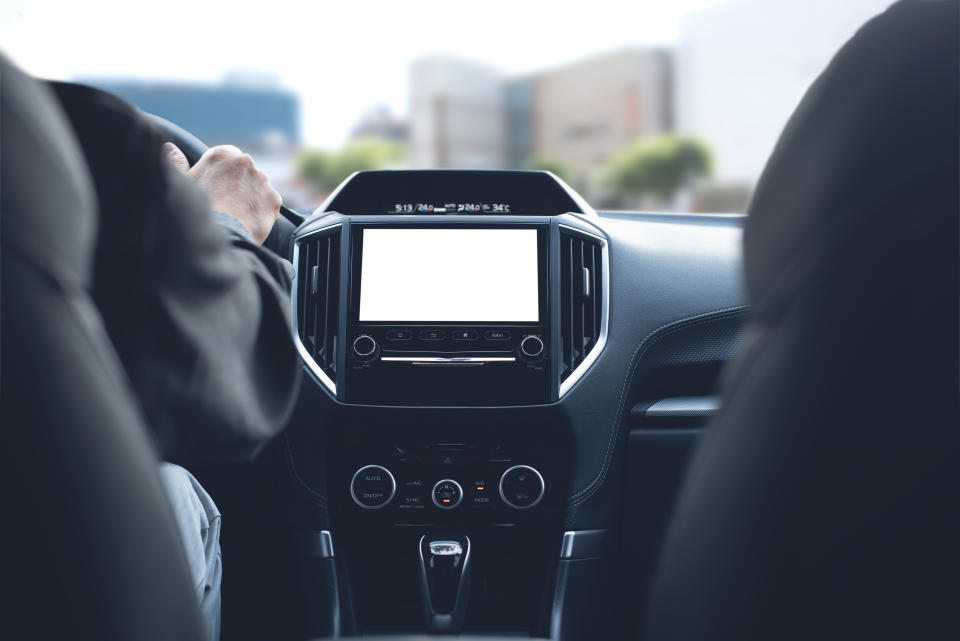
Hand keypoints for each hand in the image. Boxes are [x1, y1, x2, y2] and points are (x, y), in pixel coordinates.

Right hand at [164, 142, 281, 244]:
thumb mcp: (181, 184)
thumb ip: (176, 162)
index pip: (227, 157)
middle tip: (226, 204)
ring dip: (251, 197)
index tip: (217, 187)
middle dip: (238, 184)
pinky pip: (269, 204)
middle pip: (244, 172)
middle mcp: (246, 162)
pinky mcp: (274, 199)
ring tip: (236, 215)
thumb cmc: (195, 209)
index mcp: (222, 154)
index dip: (222, 174)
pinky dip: (262, 212)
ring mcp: (262, 180)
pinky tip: (248, 221)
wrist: (218, 235)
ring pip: (258, 187)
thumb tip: (170, 147)